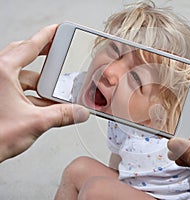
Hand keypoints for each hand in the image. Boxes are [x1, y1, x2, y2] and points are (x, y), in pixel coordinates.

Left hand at [0, 25, 89, 162]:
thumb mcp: (35, 123)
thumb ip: (62, 115)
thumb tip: (79, 112)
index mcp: (3, 72)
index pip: (29, 47)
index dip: (46, 36)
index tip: (56, 29)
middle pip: (23, 56)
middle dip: (42, 56)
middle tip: (57, 53)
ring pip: (21, 76)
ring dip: (39, 84)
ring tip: (56, 91)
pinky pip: (17, 89)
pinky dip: (32, 95)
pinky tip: (46, 105)